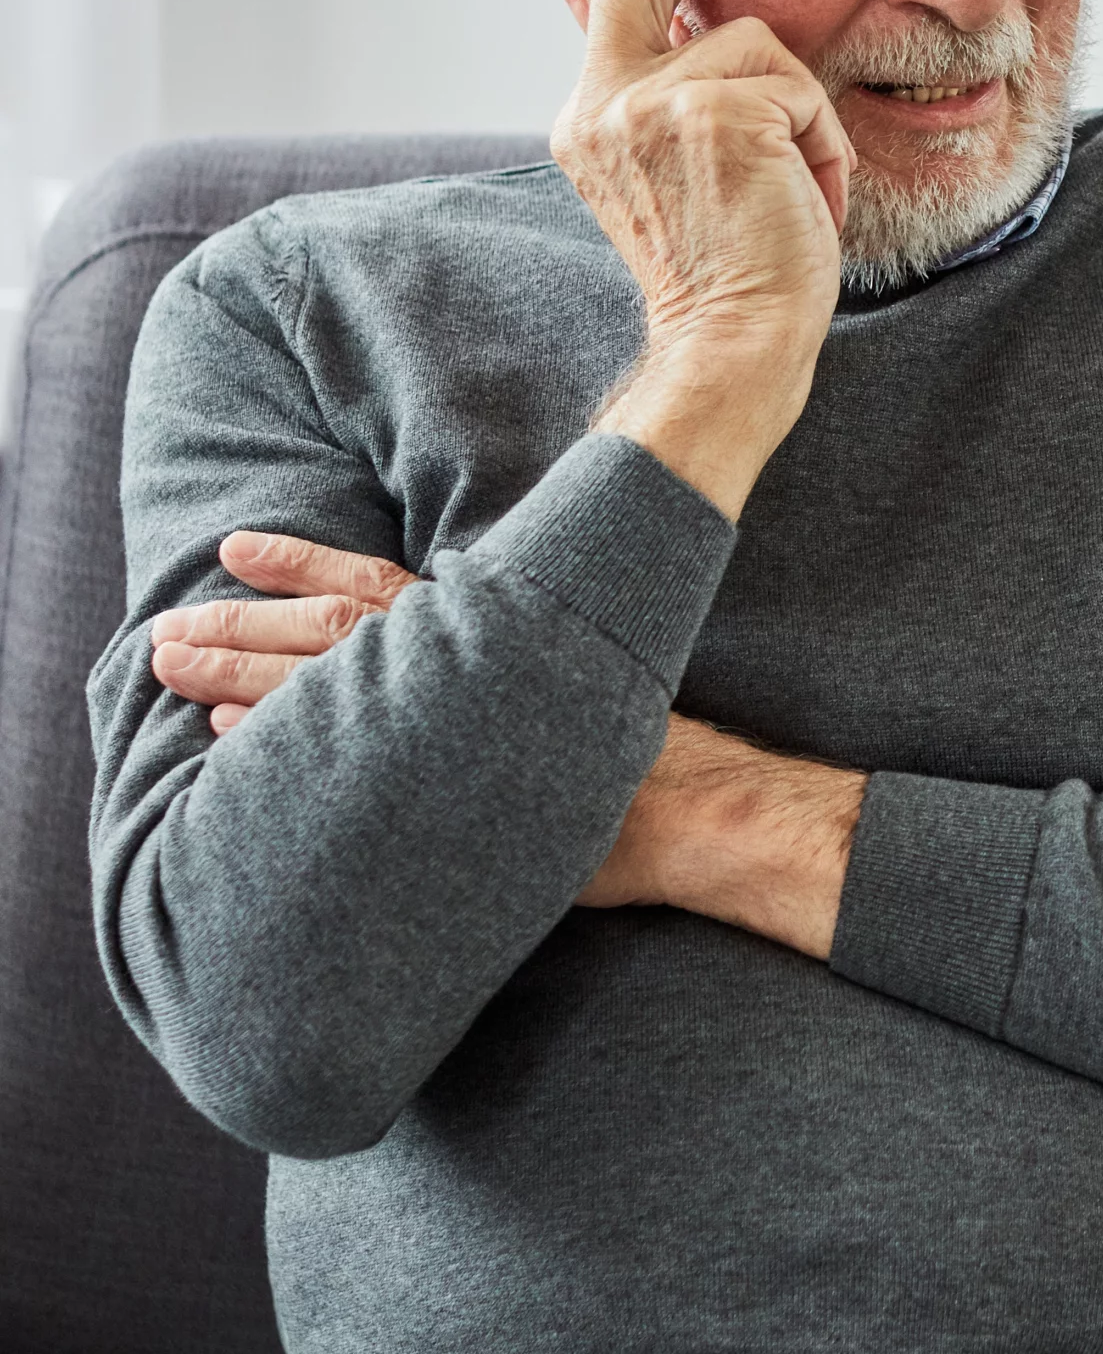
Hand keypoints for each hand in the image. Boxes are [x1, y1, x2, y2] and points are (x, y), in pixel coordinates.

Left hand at [154, 529, 864, 958]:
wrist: (685, 806)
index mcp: (481, 632)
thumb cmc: (636, 758)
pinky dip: (270, 731)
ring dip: (234, 667)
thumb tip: (455, 651)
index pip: (372, 583)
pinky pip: (335, 741)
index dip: (300, 563)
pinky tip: (218, 728)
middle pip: (325, 630)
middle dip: (240, 623)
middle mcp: (455, 663)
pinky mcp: (437, 768)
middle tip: (166, 623)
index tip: (236, 547)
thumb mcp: (568, 678)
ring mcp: (442, 715)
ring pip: (316, 677)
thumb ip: (503, 660)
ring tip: (168, 662)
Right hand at [550, 0, 855, 515]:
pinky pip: (801, 94)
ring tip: (794, 195)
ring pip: (763, 51)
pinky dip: (822, 149)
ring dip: (803, 121)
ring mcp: (649, 105)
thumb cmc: (735, 279)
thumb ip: (685, 105)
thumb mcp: (692, 179)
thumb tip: (722, 33)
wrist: (732, 347)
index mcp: (591, 119)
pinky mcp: (711, 114)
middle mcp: (602, 104)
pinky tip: (804, 202)